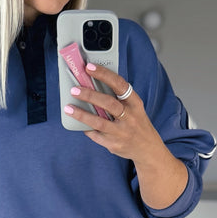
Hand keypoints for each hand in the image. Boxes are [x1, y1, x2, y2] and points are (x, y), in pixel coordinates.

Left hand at [65, 62, 188, 209]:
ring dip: (82, 115)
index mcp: (135, 103)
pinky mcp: (114, 145)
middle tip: (74, 90)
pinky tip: (78, 123)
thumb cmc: (136, 123)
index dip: (104, 75)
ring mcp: (122, 133)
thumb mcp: (134, 108)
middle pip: (108, 103)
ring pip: (99, 122)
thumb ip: (118, 98)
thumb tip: (92, 84)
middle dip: (90, 95)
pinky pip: (96, 136)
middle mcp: (130, 117)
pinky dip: (86, 128)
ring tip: (68, 108)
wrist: (148, 149)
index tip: (89, 67)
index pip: (119, 84)